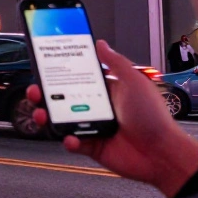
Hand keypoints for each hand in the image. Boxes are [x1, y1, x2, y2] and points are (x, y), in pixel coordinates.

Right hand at [28, 40, 197, 197]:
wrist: (162, 153)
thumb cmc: (153, 117)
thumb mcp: (134, 81)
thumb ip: (115, 62)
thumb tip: (100, 43)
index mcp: (107, 90)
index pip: (78, 78)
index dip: (60, 73)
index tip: (45, 67)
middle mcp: (98, 107)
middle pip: (64, 98)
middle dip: (46, 94)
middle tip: (36, 91)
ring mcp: (94, 127)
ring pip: (62, 120)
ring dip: (49, 116)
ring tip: (42, 114)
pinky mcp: (92, 146)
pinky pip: (72, 142)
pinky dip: (67, 140)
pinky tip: (70, 138)